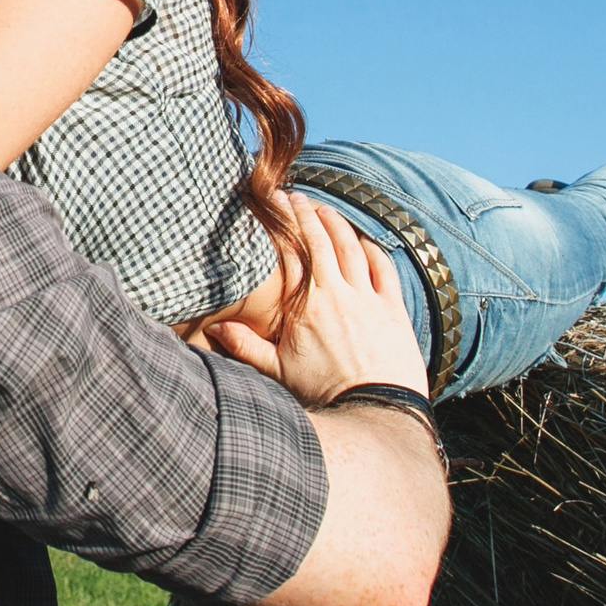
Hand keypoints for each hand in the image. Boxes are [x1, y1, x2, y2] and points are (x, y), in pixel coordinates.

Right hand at [205, 192, 428, 409]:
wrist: (375, 408)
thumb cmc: (325, 392)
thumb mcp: (278, 371)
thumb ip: (246, 345)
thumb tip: (213, 328)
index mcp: (308, 304)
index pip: (294, 252)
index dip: (285, 223)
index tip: (277, 202)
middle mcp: (338, 293)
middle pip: (324, 241)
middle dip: (309, 214)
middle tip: (298, 197)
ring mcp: (368, 298)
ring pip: (353, 248)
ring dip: (339, 225)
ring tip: (326, 210)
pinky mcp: (392, 308)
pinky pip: (383, 268)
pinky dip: (372, 249)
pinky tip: (364, 241)